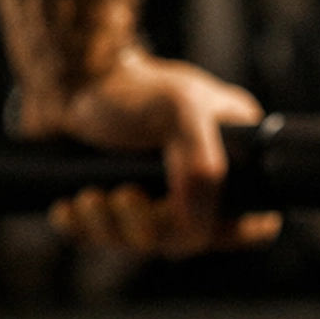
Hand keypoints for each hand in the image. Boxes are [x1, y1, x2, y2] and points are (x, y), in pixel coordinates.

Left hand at [32, 49, 281, 257]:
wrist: (72, 76)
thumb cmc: (131, 86)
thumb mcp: (182, 108)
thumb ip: (203, 165)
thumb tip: (196, 227)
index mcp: (230, 159)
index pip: (250, 223)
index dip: (225, 232)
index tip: (189, 221)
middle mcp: (197, 184)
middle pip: (188, 240)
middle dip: (152, 226)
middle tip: (124, 195)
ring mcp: (155, 196)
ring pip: (144, 242)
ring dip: (112, 228)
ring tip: (90, 197)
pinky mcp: (113, 205)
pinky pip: (103, 238)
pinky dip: (84, 229)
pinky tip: (68, 208)